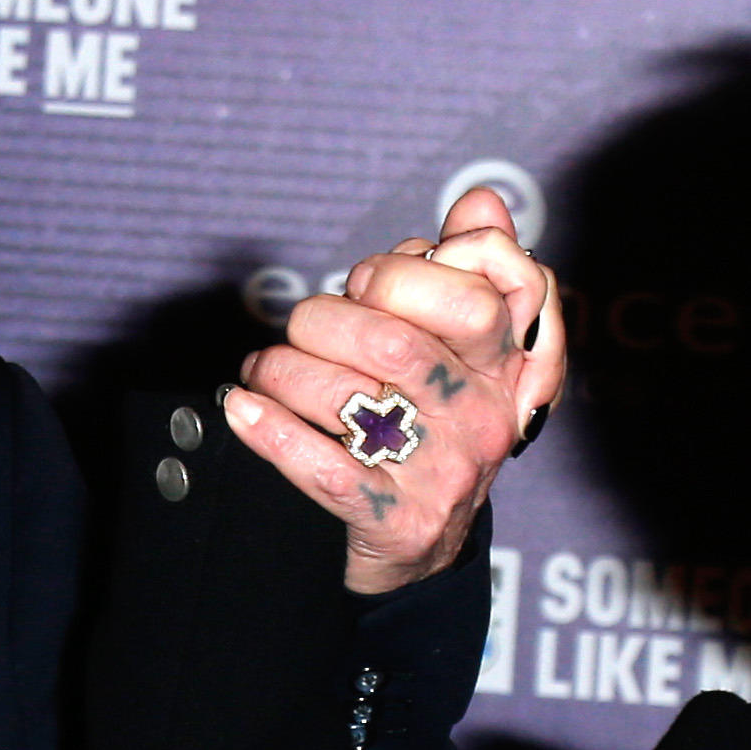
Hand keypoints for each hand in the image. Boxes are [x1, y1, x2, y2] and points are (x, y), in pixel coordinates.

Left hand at [222, 184, 567, 597]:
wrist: (425, 549)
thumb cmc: (435, 424)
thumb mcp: (470, 351)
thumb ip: (475, 268)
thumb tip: (481, 200)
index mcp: (509, 366)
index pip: (477, 295)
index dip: (404, 273)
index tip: (366, 283)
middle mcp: (484, 418)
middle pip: (394, 339)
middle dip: (324, 319)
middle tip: (303, 327)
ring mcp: (444, 473)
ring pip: (348, 394)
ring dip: (282, 370)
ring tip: (266, 369)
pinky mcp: (397, 520)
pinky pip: (321, 466)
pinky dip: (268, 431)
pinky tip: (242, 409)